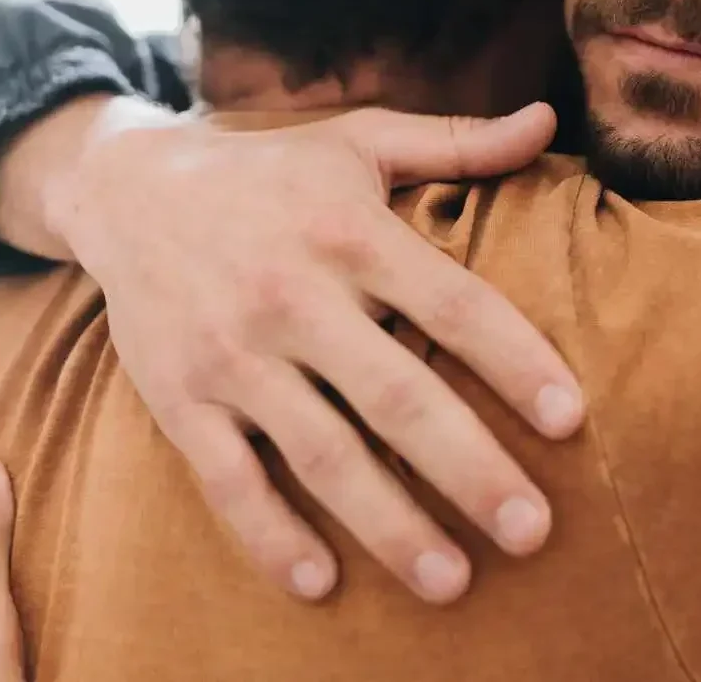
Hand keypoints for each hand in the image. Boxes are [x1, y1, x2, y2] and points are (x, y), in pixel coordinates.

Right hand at [46, 100, 583, 603]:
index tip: (572, 419)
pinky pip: (229, 480)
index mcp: (352, 234)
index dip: (517, 361)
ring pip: (322, 454)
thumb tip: (549, 119)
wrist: (128, 189)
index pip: (454, 306)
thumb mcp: (362, 140)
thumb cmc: (272, 169)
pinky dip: (271, 535)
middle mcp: (295, 298)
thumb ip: (459, 141)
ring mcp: (234, 357)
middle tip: (534, 530)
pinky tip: (322, 582)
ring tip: (453, 580)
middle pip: (398, 397)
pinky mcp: (181, 401)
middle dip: (469, 470)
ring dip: (389, 524)